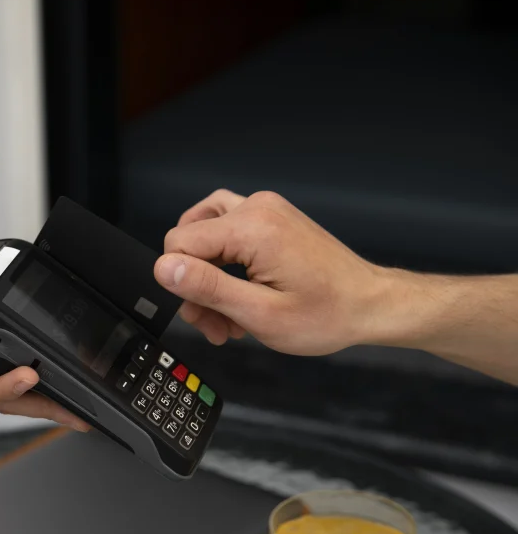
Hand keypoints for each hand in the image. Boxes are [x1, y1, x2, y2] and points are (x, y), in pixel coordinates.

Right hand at [153, 190, 386, 355]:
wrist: (370, 304)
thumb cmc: (326, 314)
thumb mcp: (259, 313)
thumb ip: (207, 287)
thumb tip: (164, 269)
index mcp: (253, 229)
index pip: (179, 243)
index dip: (181, 284)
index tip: (203, 316)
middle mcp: (257, 208)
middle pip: (191, 239)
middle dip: (196, 286)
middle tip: (216, 325)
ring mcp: (266, 210)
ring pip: (206, 233)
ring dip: (207, 274)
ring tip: (224, 311)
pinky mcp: (272, 218)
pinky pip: (229, 232)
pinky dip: (224, 264)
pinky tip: (237, 293)